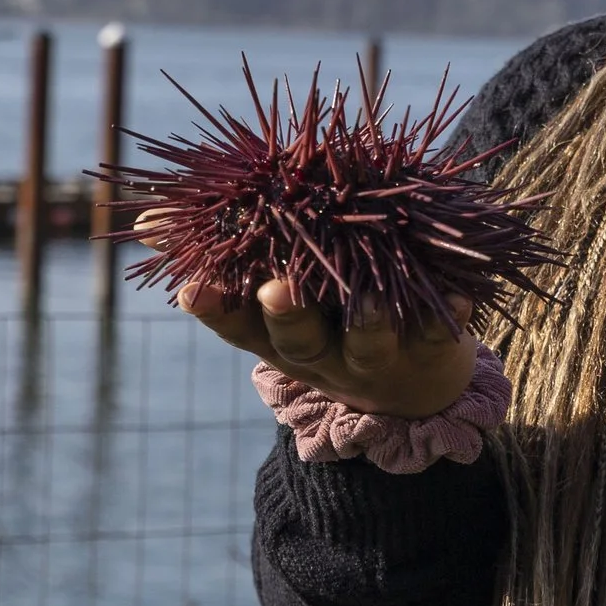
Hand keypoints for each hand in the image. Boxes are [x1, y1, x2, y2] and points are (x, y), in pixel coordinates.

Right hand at [172, 275, 478, 418]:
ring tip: (373, 299)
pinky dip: (449, 319)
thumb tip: (145, 221)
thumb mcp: (273, 288)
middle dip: (287, 313)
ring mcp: (374, 359)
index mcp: (278, 331)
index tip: (193, 286)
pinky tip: (460, 299)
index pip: (235, 323)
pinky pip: (440, 337)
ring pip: (367, 344)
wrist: (414, 383)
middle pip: (298, 340)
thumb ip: (223, 248)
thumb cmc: (331, 312)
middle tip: (279, 287)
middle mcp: (321, 353)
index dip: (214, 307)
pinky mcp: (430, 353)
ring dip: (368, 319)